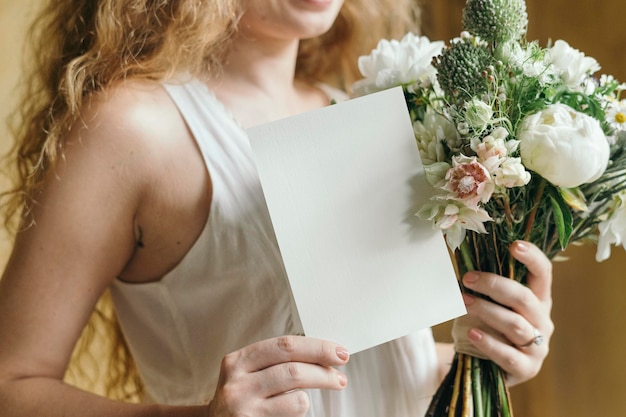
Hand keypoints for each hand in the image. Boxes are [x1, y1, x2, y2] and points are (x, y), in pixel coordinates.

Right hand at [207, 336, 349, 416]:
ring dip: (311, 397)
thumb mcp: (248, 371)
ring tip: (311, 395)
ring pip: (297, 399)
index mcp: (238, 361)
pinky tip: (290, 410)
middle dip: (324, 372)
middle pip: (294, 370)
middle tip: (341, 377)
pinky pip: (292, 416)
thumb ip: (275, 360)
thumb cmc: (240, 395)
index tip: (338, 352)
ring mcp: (244, 409)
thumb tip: (322, 354)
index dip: (317, 347)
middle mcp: (238, 384)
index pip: (285, 346)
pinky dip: (299, 411)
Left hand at [456, 240, 553, 385]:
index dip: (532, 257)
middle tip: (467, 278)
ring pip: (515, 324)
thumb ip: (488, 287)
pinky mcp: (526, 369)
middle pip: (524, 298)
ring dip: (486, 310)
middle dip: (494, 285)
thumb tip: (466, 260)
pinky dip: (488, 342)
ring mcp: (537, 347)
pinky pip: (507, 354)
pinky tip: (472, 333)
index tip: (514, 245)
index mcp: (538, 299)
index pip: (543, 273)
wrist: (487, 366)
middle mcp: (542, 321)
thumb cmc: (489, 327)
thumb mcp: (492, 304)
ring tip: (463, 302)